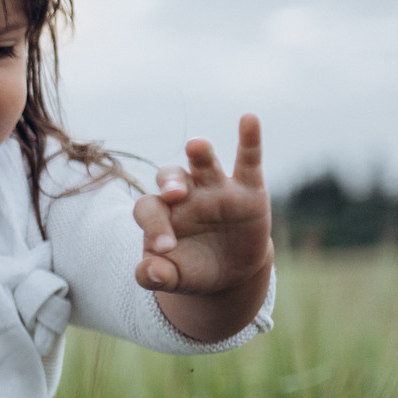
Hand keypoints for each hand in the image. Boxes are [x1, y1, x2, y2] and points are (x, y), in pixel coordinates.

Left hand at [133, 115, 272, 295]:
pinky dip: (249, 139)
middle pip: (170, 177)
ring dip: (200, 153)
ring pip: (203, 164)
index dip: (153, 226)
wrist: (229, 272)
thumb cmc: (193, 269)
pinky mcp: (248, 189)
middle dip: (170, 181)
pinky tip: (249, 118)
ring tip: (196, 146)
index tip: (165, 249)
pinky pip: (248, 160)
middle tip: (173, 193)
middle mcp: (184, 194)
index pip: (148, 209)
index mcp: (160, 212)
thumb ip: (155, 276)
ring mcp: (215, 188)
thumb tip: (149, 271)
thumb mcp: (174, 279)